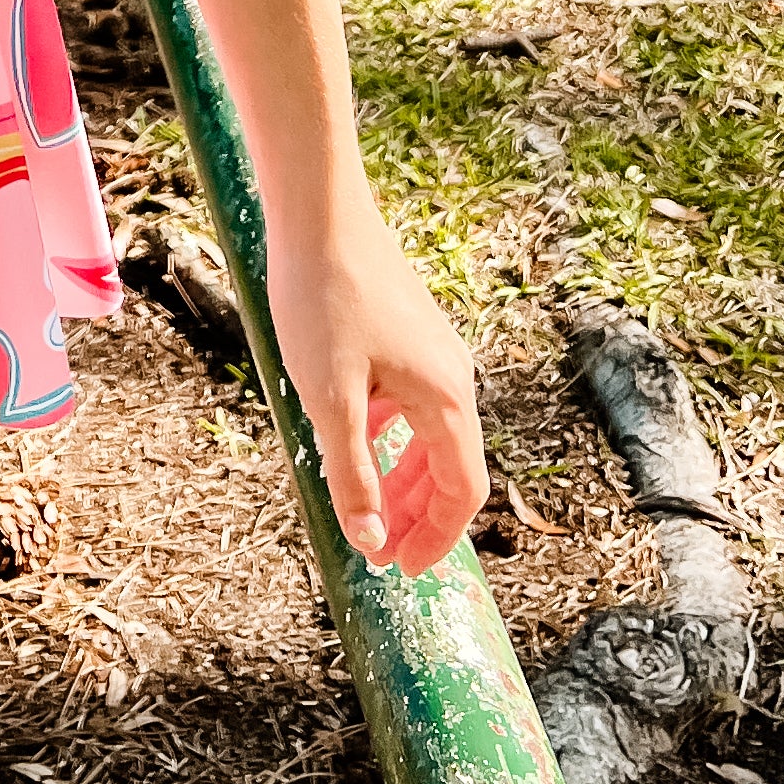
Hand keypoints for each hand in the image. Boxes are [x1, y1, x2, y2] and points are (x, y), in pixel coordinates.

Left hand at [266, 186, 488, 580]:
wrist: (320, 212)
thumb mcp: (329, 400)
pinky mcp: (407, 332)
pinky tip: (355, 441)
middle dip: (420, 515)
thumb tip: (370, 543)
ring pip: (429, 434)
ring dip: (404, 478)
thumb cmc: (323, 299)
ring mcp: (432, 351)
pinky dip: (390, 436)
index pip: (463, 491)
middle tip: (384, 552)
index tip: (404, 572)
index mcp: (445, 398)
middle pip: (451, 466)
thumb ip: (352, 476)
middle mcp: (452, 375)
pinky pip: (409, 402)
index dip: (437, 538)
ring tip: (370, 510)